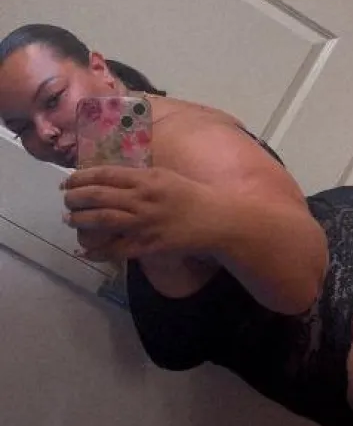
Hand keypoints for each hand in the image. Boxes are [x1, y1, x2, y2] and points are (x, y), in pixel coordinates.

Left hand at [61, 165, 213, 261]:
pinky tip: (84, 250)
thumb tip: (109, 177)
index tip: (69, 180)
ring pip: (102, 220)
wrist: (214, 219)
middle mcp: (141, 200)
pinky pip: (116, 249)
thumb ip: (138, 176)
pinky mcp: (147, 245)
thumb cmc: (189, 194)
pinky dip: (97, 250)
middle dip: (75, 197)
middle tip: (66, 199)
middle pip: (98, 197)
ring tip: (69, 218)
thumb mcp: (163, 175)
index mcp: (146, 179)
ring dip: (80, 219)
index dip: (82, 177)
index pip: (105, 175)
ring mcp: (143, 224)